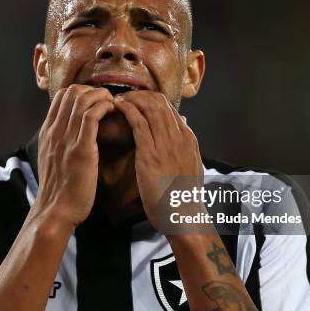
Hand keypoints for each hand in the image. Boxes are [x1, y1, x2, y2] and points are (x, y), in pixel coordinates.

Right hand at [34, 84, 114, 228]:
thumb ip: (60, 142)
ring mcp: (66, 139)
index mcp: (47, 132)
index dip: (81, 92)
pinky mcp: (80, 149)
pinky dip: (104, 107)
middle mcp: (54, 131)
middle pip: (72, 92)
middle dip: (93, 90)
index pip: (61, 96)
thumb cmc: (60, 189)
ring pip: (82, 100)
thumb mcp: (53, 159)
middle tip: (108, 101)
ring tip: (114, 104)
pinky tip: (113, 112)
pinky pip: (91, 116)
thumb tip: (73, 131)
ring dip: (101, 96)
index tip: (96, 101)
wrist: (56, 210)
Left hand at [114, 91, 202, 229]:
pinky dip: (127, 110)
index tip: (136, 100)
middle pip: (159, 102)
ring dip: (131, 99)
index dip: (150, 99)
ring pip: (148, 107)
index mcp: (188, 138)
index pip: (169, 107)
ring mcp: (166, 143)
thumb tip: (183, 125)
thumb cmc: (183, 195)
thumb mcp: (191, 166)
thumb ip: (185, 145)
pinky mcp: (150, 153)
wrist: (183, 215)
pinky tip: (117, 107)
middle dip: (139, 95)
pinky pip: (138, 121)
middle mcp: (179, 136)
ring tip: (118, 100)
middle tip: (124, 96)